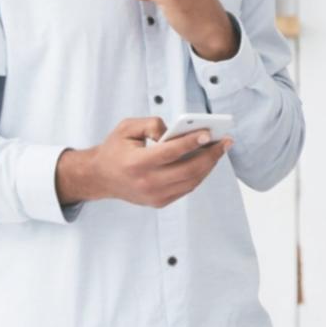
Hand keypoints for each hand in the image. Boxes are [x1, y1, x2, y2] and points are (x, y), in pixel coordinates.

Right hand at [55, 116, 232, 207]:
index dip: (191, 142)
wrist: (100, 177)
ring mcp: (154, 196)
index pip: (170, 153)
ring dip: (209, 165)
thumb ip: (151, 124)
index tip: (208, 133)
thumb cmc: (115, 149)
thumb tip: (175, 132)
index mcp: (136, 163)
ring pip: (191, 181)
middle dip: (210, 155)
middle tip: (224, 141)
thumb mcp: (127, 127)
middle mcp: (146, 183)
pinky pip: (186, 188)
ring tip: (220, 149)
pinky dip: (199, 174)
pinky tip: (207, 161)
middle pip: (188, 170)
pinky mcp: (159, 202)